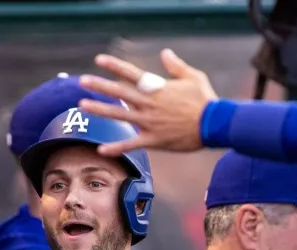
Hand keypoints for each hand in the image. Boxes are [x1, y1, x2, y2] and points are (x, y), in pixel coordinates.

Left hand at [77, 49, 217, 155]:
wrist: (214, 124)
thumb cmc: (205, 100)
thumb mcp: (193, 76)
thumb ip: (176, 65)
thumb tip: (165, 53)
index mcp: (157, 88)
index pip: (131, 73)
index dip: (114, 66)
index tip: (99, 60)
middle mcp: (149, 104)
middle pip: (119, 92)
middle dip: (99, 86)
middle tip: (82, 81)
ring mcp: (149, 122)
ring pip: (119, 115)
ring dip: (100, 110)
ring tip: (82, 106)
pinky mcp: (153, 139)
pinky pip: (131, 144)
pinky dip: (116, 148)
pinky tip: (101, 150)